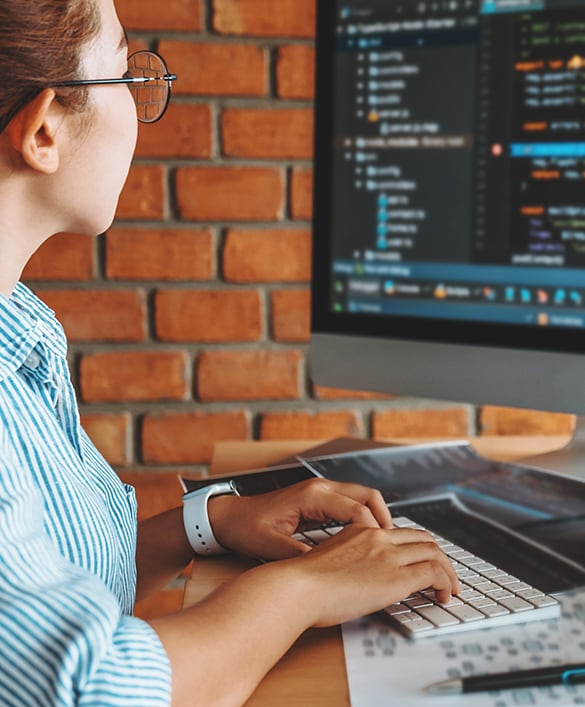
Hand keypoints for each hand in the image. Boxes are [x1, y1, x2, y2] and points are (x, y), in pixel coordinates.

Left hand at [207, 478, 392, 559]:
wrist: (227, 517)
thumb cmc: (245, 527)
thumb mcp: (270, 546)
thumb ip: (299, 555)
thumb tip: (325, 568)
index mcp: (312, 496)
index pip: (357, 509)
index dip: (373, 531)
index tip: (382, 551)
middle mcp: (319, 488)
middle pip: (367, 495)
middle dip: (384, 518)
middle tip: (393, 545)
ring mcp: (319, 491)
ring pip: (361, 497)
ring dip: (375, 517)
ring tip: (385, 544)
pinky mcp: (317, 499)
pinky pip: (350, 503)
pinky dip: (363, 517)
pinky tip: (366, 539)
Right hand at [289, 523, 460, 626]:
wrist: (298, 586)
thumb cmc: (302, 581)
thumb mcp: (327, 558)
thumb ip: (346, 558)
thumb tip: (353, 575)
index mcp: (360, 531)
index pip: (399, 532)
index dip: (416, 545)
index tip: (421, 560)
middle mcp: (378, 538)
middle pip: (422, 538)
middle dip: (438, 555)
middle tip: (444, 573)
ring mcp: (388, 556)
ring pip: (434, 553)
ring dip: (447, 571)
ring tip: (450, 587)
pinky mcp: (396, 578)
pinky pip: (433, 574)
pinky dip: (445, 583)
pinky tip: (443, 595)